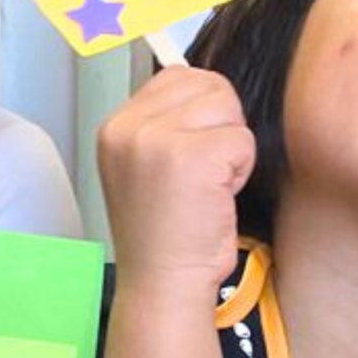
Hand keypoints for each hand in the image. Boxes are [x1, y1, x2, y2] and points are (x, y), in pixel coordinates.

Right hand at [97, 66, 253, 297]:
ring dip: (231, 149)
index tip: (190, 157)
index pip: (178, 76)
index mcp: (115, 126)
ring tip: (207, 186)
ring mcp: (156, 140)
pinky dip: (241, 170)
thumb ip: (165, 124)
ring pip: (228, 110)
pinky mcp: (191, 157)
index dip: (202, 113)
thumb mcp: (144, 166)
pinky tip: (217, 197)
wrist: (163, 282)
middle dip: (220, 127)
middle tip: (200, 175)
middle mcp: (128, 127)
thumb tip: (208, 87)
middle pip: (209, 86)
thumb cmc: (165, 234)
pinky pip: (242, 140)